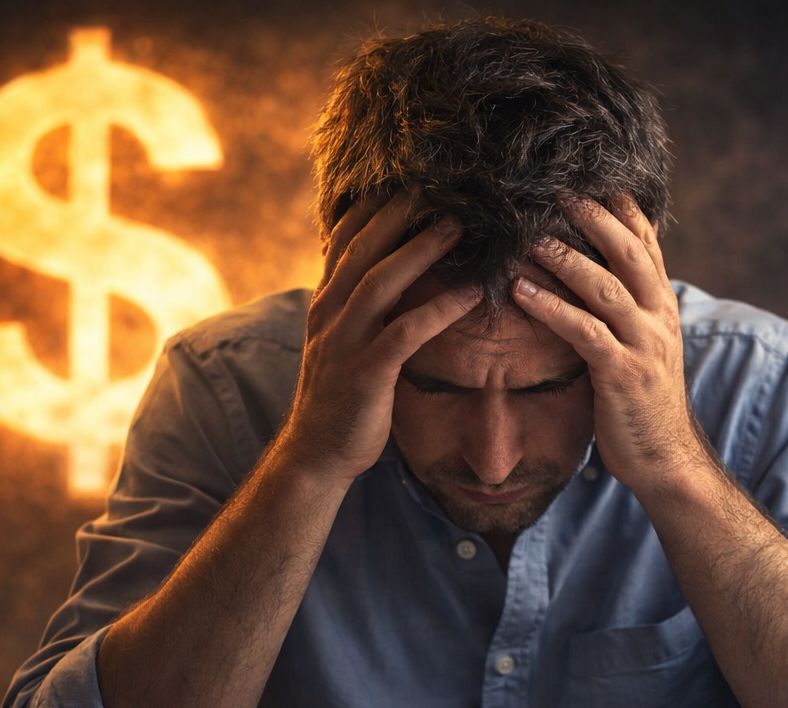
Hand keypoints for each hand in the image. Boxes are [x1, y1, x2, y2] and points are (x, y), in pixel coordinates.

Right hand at [280, 195, 481, 483]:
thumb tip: (382, 271)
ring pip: (381, 281)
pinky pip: (406, 332)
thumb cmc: (340, 397)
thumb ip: (357, 305)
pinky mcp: (366, 372)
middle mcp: (329, 313)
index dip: (374, 204)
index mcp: (325, 302)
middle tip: (441, 182)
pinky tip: (471, 294)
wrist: (317, 453)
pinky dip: (439, 309)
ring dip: (422, 250)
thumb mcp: (341, 341)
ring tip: (460, 225)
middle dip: (400, 212)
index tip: (408, 175)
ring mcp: (344, 342)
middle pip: (363, 248)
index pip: (344, 238)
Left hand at [511, 196, 711, 496]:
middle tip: (557, 189)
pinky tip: (519, 289)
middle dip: (593, 217)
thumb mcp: (641, 347)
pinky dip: (550, 306)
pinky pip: (583, 330)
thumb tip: (594, 277)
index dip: (620, 208)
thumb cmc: (643, 404)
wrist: (666, 459)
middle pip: (628, 251)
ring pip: (604, 286)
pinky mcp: (622, 373)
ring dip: (564, 256)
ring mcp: (644, 344)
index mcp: (663, 305)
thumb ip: (624, 310)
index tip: (591, 176)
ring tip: (527, 235)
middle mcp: (659, 317)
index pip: (646, 243)